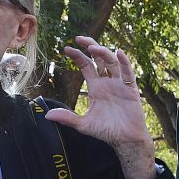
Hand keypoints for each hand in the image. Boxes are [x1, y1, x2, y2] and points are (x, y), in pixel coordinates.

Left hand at [43, 38, 156, 178]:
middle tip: (79, 38)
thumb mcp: (83, 125)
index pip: (86, 65)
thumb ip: (67, 118)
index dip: (77, 56)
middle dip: (90, 46)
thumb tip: (47, 115)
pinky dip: (124, 62)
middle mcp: (107, 82)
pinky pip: (128, 73)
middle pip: (99, 58)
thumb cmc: (106, 131)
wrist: (125, 140)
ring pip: (112, 62)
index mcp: (96, 87)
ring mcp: (119, 84)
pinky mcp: (130, 89)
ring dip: (103, 52)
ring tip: (93, 47)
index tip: (66, 48)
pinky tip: (119, 53)